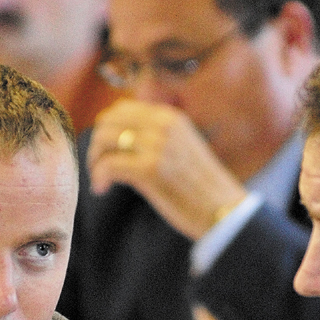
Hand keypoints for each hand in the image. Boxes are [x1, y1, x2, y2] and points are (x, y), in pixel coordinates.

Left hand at [87, 99, 246, 240]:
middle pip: (107, 122)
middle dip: (97, 145)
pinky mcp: (150, 169)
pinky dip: (98, 177)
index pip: (122, 109)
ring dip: (95, 161)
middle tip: (99, 167)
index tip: (106, 151)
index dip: (106, 129)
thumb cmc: (203, 188)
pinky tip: (102, 189)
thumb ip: (157, 137)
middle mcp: (163, 125)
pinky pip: (107, 164)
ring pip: (103, 140)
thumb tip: (120, 138)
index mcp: (170, 118)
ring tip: (100, 180)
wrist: (224, 211)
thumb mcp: (182, 148)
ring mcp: (156, 146)